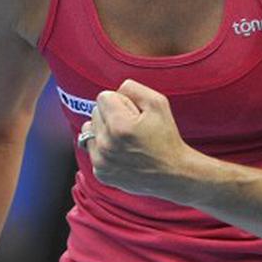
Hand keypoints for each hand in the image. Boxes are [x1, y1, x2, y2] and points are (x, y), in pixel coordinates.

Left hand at [81, 79, 195, 198]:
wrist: (173, 174)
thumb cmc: (166, 138)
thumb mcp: (158, 103)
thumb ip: (133, 88)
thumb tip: (116, 90)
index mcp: (119, 126)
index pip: (103, 97)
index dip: (121, 101)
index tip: (134, 113)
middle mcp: (106, 145)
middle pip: (95, 113)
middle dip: (111, 115)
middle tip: (132, 127)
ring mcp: (101, 161)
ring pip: (89, 131)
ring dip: (103, 131)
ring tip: (123, 139)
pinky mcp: (100, 173)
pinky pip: (92, 149)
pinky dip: (103, 149)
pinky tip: (121, 153)